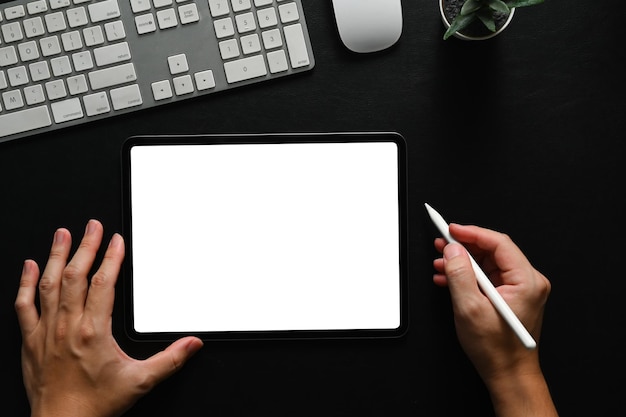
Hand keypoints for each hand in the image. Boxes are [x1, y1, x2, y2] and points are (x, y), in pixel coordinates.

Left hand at [15, 220, 203, 416]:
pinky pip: (25, 305)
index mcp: (93, 331)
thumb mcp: (140, 382)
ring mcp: (46, 332)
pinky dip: (26, 283)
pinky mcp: (30, 341)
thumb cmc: (94, 404)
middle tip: (92, 225)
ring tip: (62, 234)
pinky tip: (29, 267)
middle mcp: (67, 327)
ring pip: (49, 284)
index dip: (111, 257)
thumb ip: (170, 360)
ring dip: (56, 256)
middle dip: (85, 246)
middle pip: (76, 276)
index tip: (115, 240)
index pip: (104, 283)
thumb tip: (193, 344)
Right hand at [432, 224, 550, 384]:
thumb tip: (453, 250)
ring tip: (440, 262)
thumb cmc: (496, 350)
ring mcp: (520, 289)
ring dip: (462, 262)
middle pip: (493, 251)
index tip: (451, 229)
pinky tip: (449, 278)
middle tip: (441, 243)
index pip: (498, 243)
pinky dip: (468, 275)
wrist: (508, 374)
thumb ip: (460, 275)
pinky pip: (488, 276)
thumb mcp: (470, 309)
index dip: (471, 233)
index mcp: (526, 281)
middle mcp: (528, 281)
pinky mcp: (511, 296)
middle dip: (463, 247)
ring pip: (488, 263)